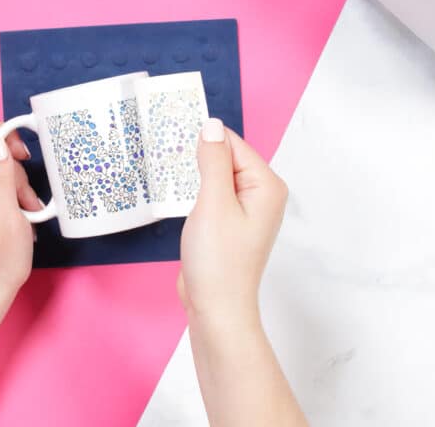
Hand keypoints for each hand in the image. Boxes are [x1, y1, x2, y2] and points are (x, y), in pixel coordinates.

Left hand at [0, 122, 41, 311]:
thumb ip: (0, 176)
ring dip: (14, 184)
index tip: (25, 154)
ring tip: (25, 212)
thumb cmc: (0, 260)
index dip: (5, 134)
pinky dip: (6, 192)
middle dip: (15, 169)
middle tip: (28, 199)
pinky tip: (17, 213)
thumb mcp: (9, 217)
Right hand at [179, 119, 288, 323]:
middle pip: (226, 157)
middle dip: (198, 158)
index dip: (204, 141)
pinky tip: (177, 197)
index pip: (232, 144)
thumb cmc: (219, 262)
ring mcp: (246, 210)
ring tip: (169, 177)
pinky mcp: (229, 223)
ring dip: (194, 176)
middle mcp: (261, 194)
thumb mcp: (213, 203)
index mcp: (266, 185)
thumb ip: (213, 161)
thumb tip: (211, 126)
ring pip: (216, 176)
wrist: (216, 308)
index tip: (174, 135)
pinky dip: (194, 192)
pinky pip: (212, 194)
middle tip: (167, 157)